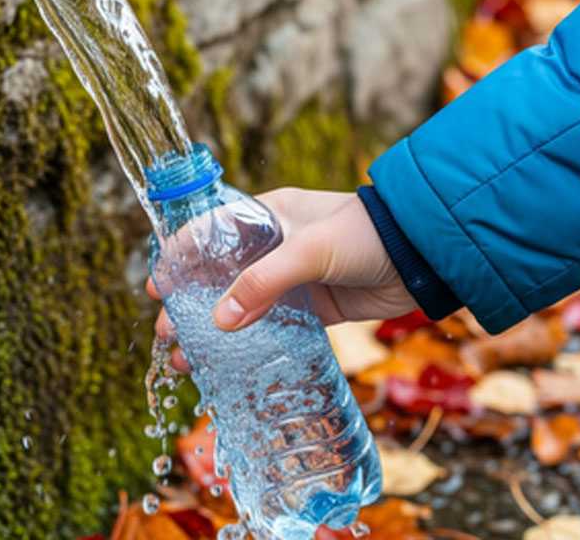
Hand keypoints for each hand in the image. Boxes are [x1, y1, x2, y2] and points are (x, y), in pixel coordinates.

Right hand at [148, 188, 417, 370]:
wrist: (423, 255)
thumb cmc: (365, 234)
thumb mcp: (309, 251)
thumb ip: (263, 283)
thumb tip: (219, 322)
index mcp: (267, 215)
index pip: (210, 233)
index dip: (180, 259)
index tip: (157, 288)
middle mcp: (275, 245)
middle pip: (220, 276)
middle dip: (191, 305)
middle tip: (167, 333)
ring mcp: (294, 278)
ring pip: (243, 306)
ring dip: (215, 331)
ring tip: (187, 359)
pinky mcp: (314, 308)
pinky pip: (272, 327)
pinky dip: (249, 344)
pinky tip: (228, 363)